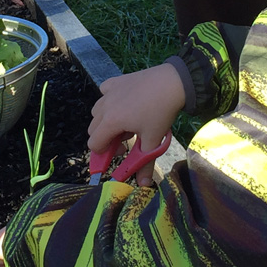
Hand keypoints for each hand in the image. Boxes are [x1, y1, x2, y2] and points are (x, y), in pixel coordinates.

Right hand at [88, 64, 185, 185]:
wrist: (172, 82)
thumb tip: (144, 186)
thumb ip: (145, 164)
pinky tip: (123, 103)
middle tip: (126, 140)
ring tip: (127, 122)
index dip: (104, 153)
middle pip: (93, 129)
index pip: (94, 144)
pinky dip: (109, 101)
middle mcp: (105, 106)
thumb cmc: (161, 112)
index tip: (122, 152)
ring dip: (106, 121)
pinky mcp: (116, 81)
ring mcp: (109, 92)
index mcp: (111, 122)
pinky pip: (104, 93)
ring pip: (97, 111)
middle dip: (106, 138)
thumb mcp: (153, 140)